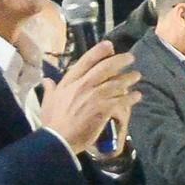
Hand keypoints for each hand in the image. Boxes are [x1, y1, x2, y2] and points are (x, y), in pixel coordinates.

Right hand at [39, 40, 138, 155]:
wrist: (59, 139)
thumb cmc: (53, 121)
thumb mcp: (48, 101)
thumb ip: (50, 89)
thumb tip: (46, 80)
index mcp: (70, 82)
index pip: (86, 61)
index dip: (99, 51)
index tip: (110, 45)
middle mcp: (83, 85)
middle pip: (105, 68)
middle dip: (120, 61)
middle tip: (130, 58)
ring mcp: (94, 96)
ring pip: (116, 83)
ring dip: (129, 78)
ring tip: (136, 75)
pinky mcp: (104, 109)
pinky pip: (121, 100)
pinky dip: (131, 97)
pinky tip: (137, 96)